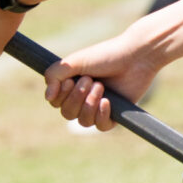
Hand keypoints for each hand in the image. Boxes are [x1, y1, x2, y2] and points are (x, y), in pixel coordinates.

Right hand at [42, 33, 158, 131]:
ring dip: (90, 104)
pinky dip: (101, 114)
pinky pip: (101, 126)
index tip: (70, 80)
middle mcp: (83, 98)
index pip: (55, 102)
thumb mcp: (74, 62)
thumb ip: (54, 75)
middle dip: (76, 98)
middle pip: (67, 114)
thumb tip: (48, 97)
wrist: (135, 57)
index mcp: (71, 84)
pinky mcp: (114, 115)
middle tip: (90, 80)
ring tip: (101, 86)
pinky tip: (107, 101)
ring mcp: (98, 107)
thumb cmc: (104, 56)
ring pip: (83, 121)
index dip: (61, 95)